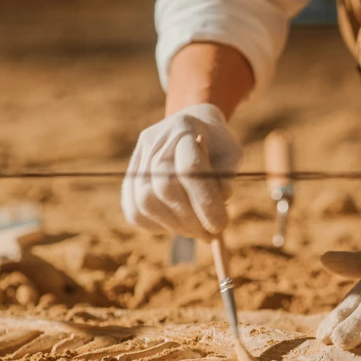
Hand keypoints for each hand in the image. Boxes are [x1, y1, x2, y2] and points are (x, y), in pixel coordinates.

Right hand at [121, 104, 242, 237]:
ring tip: (196, 231)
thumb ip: (226, 178)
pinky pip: (134, 210)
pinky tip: (176, 225)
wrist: (193, 126)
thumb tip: (218, 204)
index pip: (189, 169)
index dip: (205, 202)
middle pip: (164, 187)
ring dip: (174, 225)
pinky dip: (156, 225)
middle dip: (190, 219)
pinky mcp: (129, 177)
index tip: (220, 225)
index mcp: (184, 128)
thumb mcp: (231, 154)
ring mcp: (138, 159)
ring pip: (145, 202)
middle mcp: (155, 141)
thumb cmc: (217, 144)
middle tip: (210, 235)